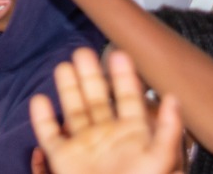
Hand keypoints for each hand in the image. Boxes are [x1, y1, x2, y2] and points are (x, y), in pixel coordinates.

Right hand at [30, 49, 183, 173]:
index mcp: (134, 136)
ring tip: (64, 65)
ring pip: (73, 111)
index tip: (119, 54)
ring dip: (68, 88)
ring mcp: (85, 147)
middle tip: (83, 51)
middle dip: (91, 75)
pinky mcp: (63, 160)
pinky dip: (42, 119)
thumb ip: (168, 131)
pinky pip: (50, 135)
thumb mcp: (161, 161)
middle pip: (97, 99)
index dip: (124, 77)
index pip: (129, 99)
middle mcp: (108, 137)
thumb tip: (173, 97)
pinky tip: (39, 101)